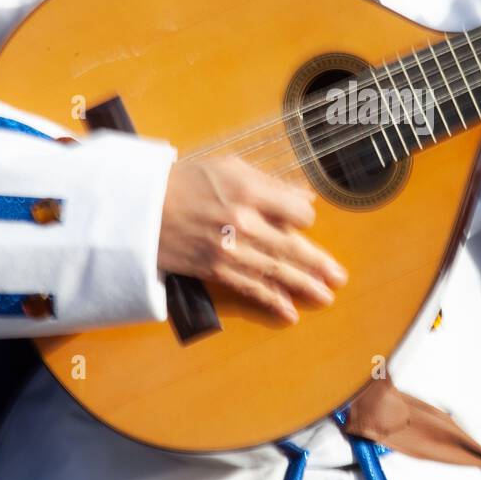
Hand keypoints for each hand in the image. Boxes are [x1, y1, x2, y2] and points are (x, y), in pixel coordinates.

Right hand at [158, 156, 347, 322]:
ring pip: (276, 272)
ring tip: (326, 297)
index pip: (297, 213)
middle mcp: (242, 221)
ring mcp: (229, 249)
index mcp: (249, 190)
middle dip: (319, 265)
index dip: (304, 218)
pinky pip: (249, 288)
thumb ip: (271, 184)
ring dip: (304, 287)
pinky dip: (271, 301)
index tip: (302, 222)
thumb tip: (306, 196)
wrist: (140, 207)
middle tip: (340, 278)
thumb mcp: (230, 167)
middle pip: (292, 247)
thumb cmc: (186, 181)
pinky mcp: (214, 269)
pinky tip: (289, 312)